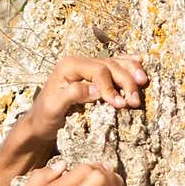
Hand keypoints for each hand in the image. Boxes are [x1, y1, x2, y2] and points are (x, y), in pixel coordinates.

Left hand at [26, 54, 149, 143]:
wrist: (40, 123)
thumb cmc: (45, 117)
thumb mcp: (54, 107)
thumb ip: (74, 94)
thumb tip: (96, 90)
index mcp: (69, 66)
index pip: (98, 70)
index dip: (110, 86)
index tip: (119, 104)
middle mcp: (79, 62)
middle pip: (110, 65)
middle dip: (125, 81)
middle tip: (135, 101)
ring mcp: (87, 67)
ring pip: (115, 63)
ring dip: (131, 72)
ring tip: (143, 83)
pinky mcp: (93, 76)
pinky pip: (114, 66)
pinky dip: (128, 64)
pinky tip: (140, 61)